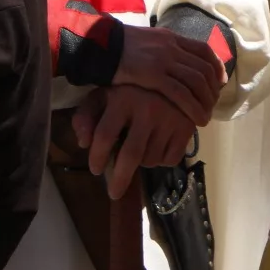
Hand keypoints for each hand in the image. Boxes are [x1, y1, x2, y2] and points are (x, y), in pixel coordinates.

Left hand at [73, 86, 197, 198]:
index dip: (97, 156)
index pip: (104, 135)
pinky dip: (162, 160)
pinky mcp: (187, 127)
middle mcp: (147, 109)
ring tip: (139, 151)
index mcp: (123, 99)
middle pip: (130, 155)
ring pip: (151, 159)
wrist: (175, 76)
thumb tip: (83, 142)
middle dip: (120, 179)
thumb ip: (87, 115)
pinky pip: (171, 159)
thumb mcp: (105, 94)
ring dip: (141, 163)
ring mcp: (169, 118)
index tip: (95, 169)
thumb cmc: (132, 88)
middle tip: (113, 193)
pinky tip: (158, 146)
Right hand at [112, 24, 225, 126]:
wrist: (100, 46)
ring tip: (206, 118)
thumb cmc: (119, 47)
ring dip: (205, 102)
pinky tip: (196, 120)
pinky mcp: (154, 75)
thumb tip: (175, 61)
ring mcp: (164, 60)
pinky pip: (181, 93)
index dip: (216, 68)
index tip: (220, 83)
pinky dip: (193, 108)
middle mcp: (172, 47)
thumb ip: (163, 49)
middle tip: (212, 105)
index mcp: (171, 38)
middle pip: (204, 68)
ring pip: (196, 82)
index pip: (204, 50)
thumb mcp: (147, 42)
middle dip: (212, 90)